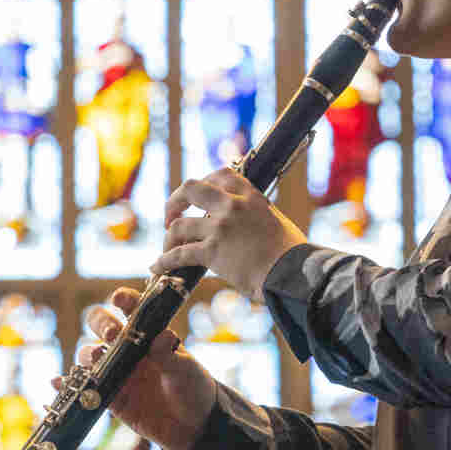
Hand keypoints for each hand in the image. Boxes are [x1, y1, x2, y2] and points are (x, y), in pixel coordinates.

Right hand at [59, 287, 217, 449]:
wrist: (194, 427)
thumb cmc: (193, 389)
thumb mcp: (186, 370)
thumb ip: (170, 355)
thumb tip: (162, 336)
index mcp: (149, 335)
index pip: (133, 309)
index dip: (124, 300)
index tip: (119, 299)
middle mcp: (129, 349)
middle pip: (102, 325)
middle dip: (101, 323)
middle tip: (111, 333)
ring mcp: (117, 372)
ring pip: (90, 355)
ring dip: (88, 354)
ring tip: (94, 360)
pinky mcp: (110, 398)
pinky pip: (83, 388)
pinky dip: (67, 385)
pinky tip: (57, 382)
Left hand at [150, 167, 307, 301]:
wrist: (293, 275)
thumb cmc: (292, 256)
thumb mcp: (277, 223)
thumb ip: (257, 218)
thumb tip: (250, 226)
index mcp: (251, 197)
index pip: (222, 174)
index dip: (204, 182)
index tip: (196, 195)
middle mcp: (233, 206)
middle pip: (191, 188)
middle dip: (175, 201)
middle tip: (171, 216)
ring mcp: (220, 228)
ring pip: (179, 226)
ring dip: (168, 238)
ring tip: (166, 249)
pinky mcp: (212, 251)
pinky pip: (179, 254)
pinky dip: (164, 261)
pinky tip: (157, 266)